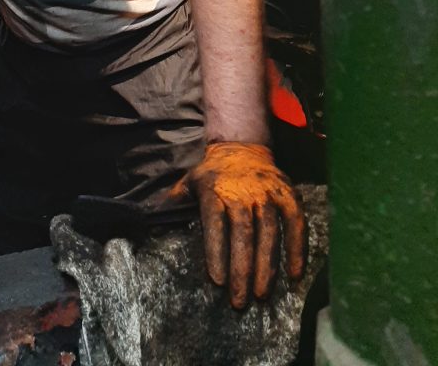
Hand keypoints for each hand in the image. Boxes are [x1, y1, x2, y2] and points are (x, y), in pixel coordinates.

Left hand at [176, 142, 306, 308]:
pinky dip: (298, 247)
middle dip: (242, 269)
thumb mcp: (190, 181)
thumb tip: (150, 218)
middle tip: (240, 300)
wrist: (242, 147)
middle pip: (243, 233)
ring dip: (267, 265)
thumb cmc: (213, 173)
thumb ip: (175, 201)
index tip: (217, 281)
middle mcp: (242, 192)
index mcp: (215, 190)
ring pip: (269, 232)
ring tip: (261, 294)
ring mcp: (267, 193)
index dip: (216, 251)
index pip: (214, 223)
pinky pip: (296, 222)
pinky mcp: (288, 194)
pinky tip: (295, 274)